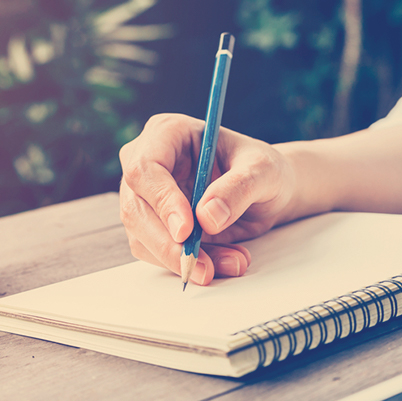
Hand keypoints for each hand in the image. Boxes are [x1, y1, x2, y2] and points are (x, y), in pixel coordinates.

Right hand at [119, 113, 297, 284]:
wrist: (266, 193)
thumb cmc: (261, 169)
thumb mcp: (263, 170)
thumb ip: (239, 187)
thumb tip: (206, 217)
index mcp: (167, 133)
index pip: (145, 168)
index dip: (162, 201)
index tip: (186, 230)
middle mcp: (147, 163)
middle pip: (136, 209)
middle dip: (170, 244)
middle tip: (203, 266)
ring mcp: (145, 197)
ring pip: (142, 238)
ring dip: (184, 259)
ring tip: (232, 262)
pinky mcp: (152, 227)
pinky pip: (157, 254)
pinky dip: (188, 265)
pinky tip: (221, 263)